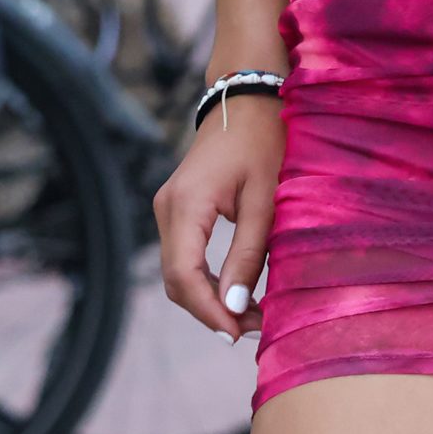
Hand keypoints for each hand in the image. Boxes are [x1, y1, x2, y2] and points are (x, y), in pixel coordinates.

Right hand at [154, 92, 282, 340]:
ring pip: (178, 272)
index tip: (237, 332)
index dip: (208, 310)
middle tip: (252, 328)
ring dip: (209, 298)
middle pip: (176, 279)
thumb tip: (233, 305)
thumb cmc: (264, 142)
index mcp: (186, 204)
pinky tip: (237, 292)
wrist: (247, 100)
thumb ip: (248, 253)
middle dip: (210, 309)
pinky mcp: (178, 211)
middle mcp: (167, 209)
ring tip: (250, 316)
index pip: (184, 274)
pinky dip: (207, 279)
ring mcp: (168, 210)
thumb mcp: (265, 198)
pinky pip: (184, 257)